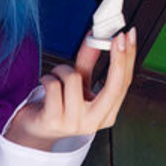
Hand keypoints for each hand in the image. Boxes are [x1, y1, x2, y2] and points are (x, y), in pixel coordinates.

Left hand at [5, 27, 135, 149]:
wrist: (37, 129)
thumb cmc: (59, 106)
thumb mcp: (79, 84)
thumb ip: (90, 61)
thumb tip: (96, 37)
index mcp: (106, 114)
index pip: (123, 84)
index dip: (128, 58)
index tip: (128, 36)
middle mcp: (93, 121)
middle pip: (114, 87)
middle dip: (116, 57)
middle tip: (111, 36)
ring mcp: (74, 123)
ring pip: (74, 79)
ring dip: (62, 70)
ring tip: (57, 76)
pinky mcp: (53, 120)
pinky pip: (54, 85)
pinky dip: (48, 78)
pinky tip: (46, 83)